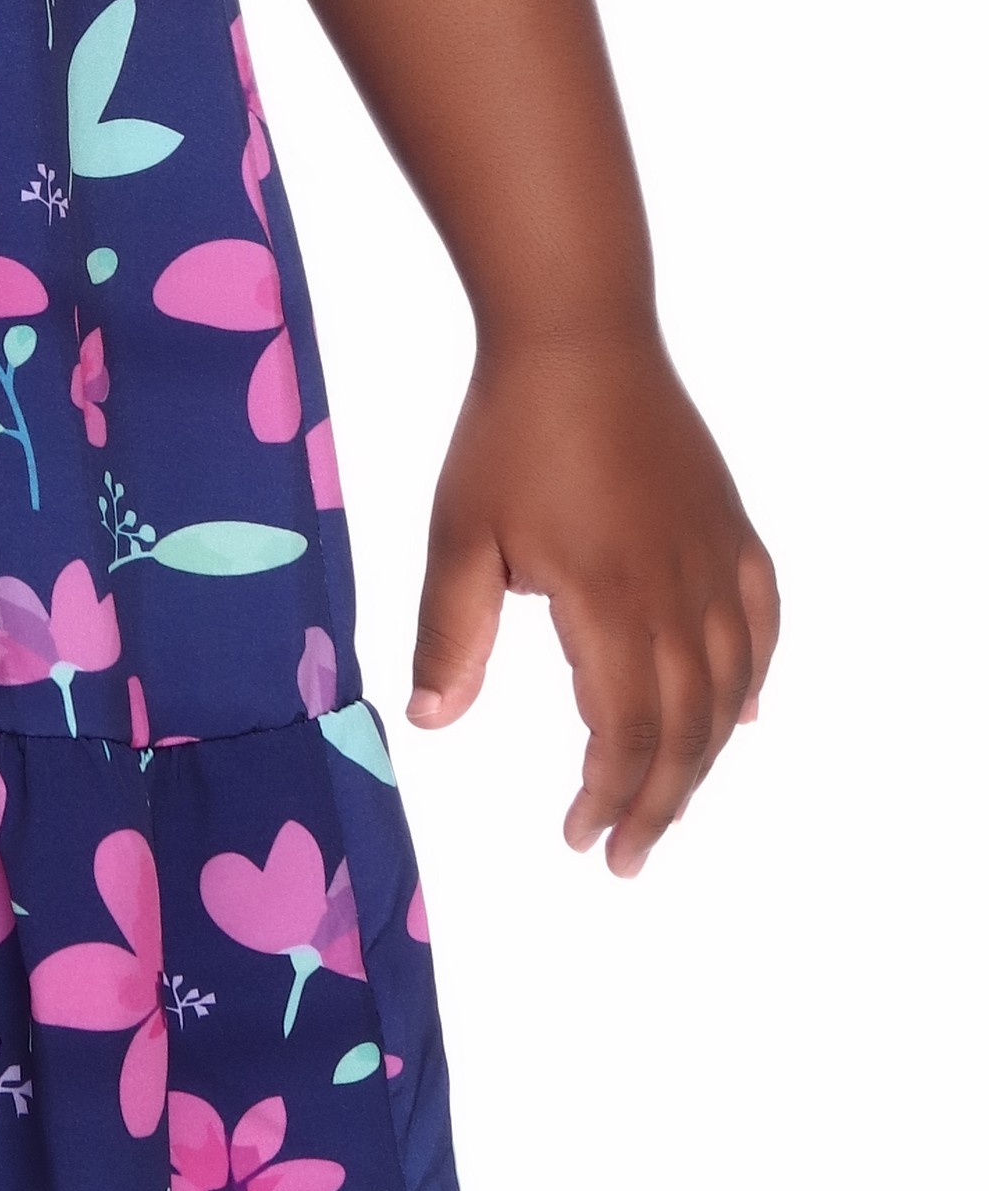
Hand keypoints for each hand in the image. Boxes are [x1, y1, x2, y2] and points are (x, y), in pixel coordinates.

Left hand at [407, 333, 777, 875]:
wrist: (578, 335)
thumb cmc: (509, 432)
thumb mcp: (461, 535)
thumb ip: (450, 634)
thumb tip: (430, 722)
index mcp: (608, 606)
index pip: (621, 735)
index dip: (607, 797)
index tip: (582, 840)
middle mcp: (678, 596)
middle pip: (683, 730)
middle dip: (658, 802)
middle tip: (627, 855)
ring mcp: (715, 561)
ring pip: (728, 688)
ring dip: (703, 756)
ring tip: (670, 800)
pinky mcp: (731, 529)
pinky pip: (760, 622)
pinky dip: (754, 676)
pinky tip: (742, 711)